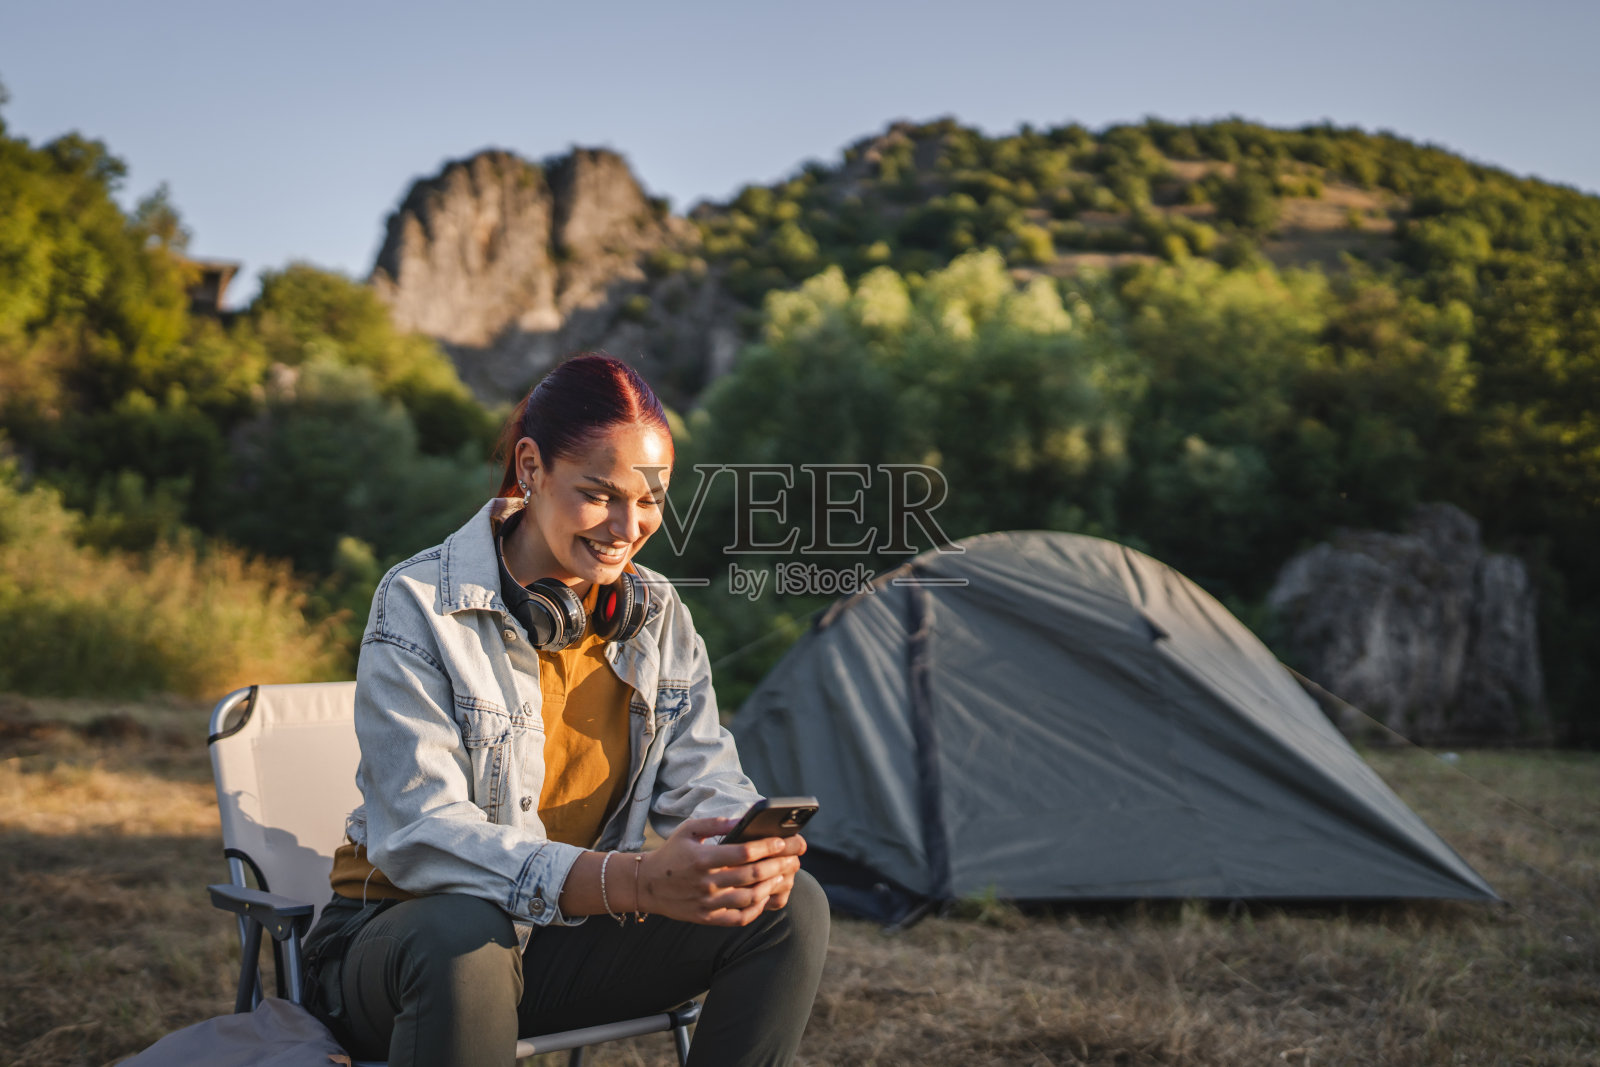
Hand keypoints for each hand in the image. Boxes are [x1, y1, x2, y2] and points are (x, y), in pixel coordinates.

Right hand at [635, 816, 805, 925]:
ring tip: (784, 875)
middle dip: (778, 865)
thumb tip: (743, 820)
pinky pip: (739, 918)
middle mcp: (706, 883)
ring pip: (750, 899)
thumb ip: (716, 823)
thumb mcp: (688, 830)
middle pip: (752, 876)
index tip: (783, 842)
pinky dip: (757, 909)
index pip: (743, 853)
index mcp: (702, 859)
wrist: (647, 884)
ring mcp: (707, 903)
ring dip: (772, 886)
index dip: (766, 847)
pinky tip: (766, 896)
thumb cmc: (672, 853)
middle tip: (794, 858)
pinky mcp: (707, 918)